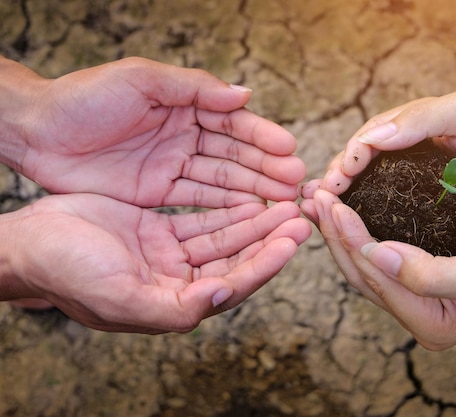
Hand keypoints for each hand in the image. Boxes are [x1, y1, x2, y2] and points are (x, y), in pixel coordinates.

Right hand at [5, 194, 310, 332]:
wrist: (27, 243)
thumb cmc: (65, 273)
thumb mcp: (118, 296)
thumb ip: (174, 306)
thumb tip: (222, 296)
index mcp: (172, 304)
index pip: (232, 284)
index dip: (265, 263)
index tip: (292, 239)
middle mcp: (176, 283)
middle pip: (236, 260)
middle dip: (269, 239)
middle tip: (300, 216)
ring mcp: (168, 257)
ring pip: (223, 239)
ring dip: (255, 222)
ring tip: (284, 203)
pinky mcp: (157, 233)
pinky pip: (202, 222)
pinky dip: (227, 211)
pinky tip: (250, 199)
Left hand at [14, 57, 304, 206]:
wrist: (37, 133)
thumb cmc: (86, 98)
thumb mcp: (141, 80)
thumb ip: (194, 88)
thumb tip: (245, 95)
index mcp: (183, 104)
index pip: (232, 121)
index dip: (261, 136)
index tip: (289, 150)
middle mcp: (184, 135)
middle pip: (233, 154)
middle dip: (266, 168)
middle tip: (296, 183)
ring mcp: (172, 165)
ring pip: (221, 179)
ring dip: (253, 189)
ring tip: (283, 200)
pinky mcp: (157, 192)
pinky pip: (198, 199)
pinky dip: (225, 206)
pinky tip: (251, 212)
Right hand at [301, 87, 455, 222]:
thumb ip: (422, 116)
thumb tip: (371, 138)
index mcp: (409, 125)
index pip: (366, 139)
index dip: (346, 159)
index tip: (334, 182)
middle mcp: (405, 152)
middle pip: (360, 164)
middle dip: (336, 181)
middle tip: (316, 201)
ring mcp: (412, 180)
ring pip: (368, 189)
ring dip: (344, 201)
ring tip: (322, 216)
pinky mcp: (423, 206)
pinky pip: (387, 210)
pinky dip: (367, 218)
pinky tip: (353, 231)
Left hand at [302, 190, 455, 349]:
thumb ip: (428, 274)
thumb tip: (375, 253)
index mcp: (428, 322)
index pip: (375, 279)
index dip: (351, 240)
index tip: (332, 204)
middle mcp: (414, 316)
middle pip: (361, 274)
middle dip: (334, 235)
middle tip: (312, 197)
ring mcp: (411, 300)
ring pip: (363, 265)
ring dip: (337, 232)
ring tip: (316, 200)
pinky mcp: (411, 280)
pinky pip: (375, 256)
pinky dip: (355, 232)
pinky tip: (341, 208)